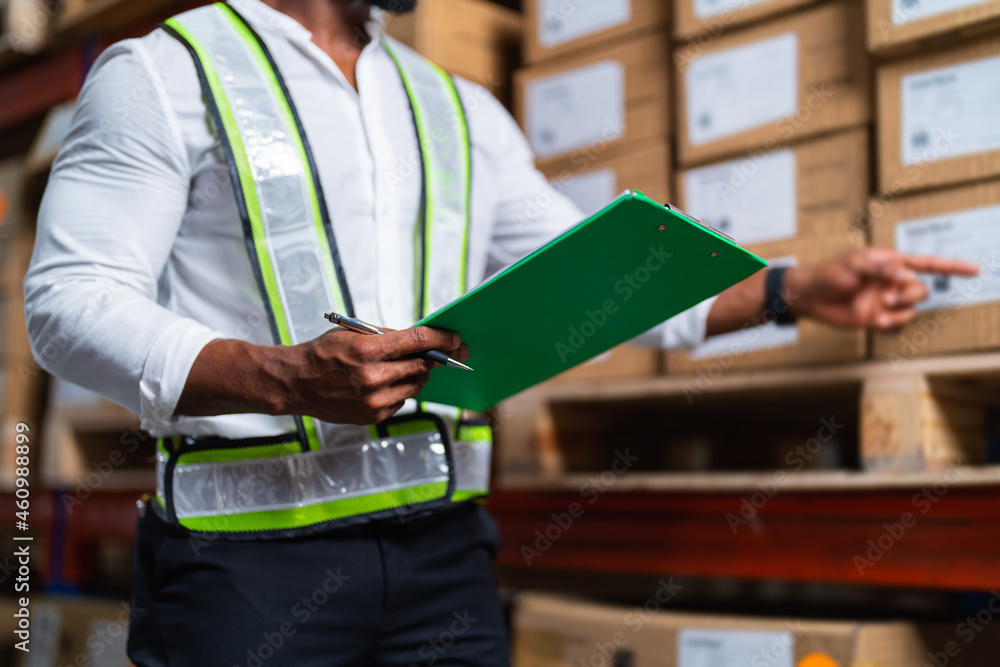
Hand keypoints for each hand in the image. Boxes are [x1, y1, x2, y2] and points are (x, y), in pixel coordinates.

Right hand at [176, 326, 467, 424]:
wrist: (296, 383)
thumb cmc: (323, 354)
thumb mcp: (353, 333)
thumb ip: (388, 336)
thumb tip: (421, 340)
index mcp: (367, 350)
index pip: (417, 341)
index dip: (442, 339)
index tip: (457, 339)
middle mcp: (372, 378)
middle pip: (421, 366)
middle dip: (431, 358)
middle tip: (438, 353)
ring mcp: (373, 401)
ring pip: (415, 385)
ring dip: (415, 375)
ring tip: (398, 367)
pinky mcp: (373, 416)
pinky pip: (402, 400)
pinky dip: (400, 390)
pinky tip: (384, 383)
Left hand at [785, 248, 978, 329]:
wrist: (809, 297)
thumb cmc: (829, 274)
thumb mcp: (854, 265)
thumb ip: (881, 268)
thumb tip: (906, 274)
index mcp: (890, 263)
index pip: (926, 263)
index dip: (951, 266)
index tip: (975, 269)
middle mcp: (892, 282)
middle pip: (921, 289)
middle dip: (910, 294)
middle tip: (888, 296)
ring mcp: (886, 300)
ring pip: (913, 307)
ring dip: (902, 309)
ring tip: (881, 307)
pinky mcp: (878, 318)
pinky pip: (898, 323)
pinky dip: (892, 323)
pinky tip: (874, 321)